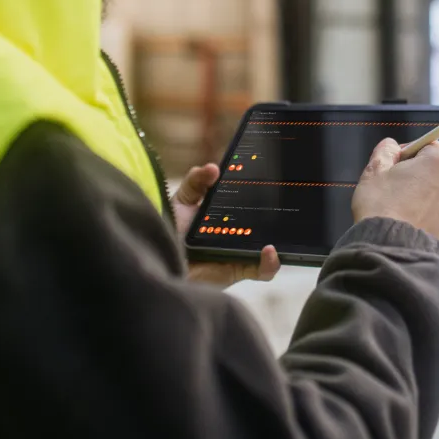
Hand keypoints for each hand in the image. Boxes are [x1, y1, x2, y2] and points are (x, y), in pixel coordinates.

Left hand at [173, 163, 279, 287]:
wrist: (158, 259)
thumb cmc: (168, 230)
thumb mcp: (182, 200)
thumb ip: (196, 181)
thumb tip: (213, 167)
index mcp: (225, 214)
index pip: (250, 202)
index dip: (261, 193)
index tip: (268, 178)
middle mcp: (236, 233)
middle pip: (263, 224)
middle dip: (276, 217)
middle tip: (280, 204)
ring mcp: (239, 252)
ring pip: (268, 248)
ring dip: (278, 241)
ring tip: (274, 234)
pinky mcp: (238, 270)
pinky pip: (262, 270)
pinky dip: (270, 263)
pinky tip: (269, 251)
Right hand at [351, 139, 438, 245]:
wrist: (390, 248)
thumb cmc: (382, 208)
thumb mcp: (374, 170)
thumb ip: (386, 150)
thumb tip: (392, 146)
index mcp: (438, 161)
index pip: (427, 145)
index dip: (409, 153)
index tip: (395, 165)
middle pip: (435, 169)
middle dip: (417, 174)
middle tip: (395, 186)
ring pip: (437, 191)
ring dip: (423, 194)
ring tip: (400, 206)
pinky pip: (438, 211)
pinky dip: (427, 212)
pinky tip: (409, 219)